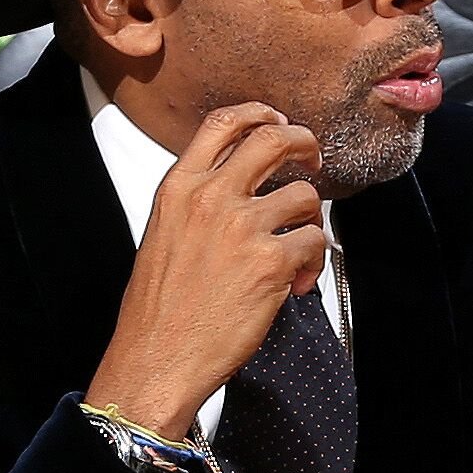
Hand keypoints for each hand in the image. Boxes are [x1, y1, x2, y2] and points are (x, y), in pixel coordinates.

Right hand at [90, 104, 328, 441]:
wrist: (157, 358)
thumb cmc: (158, 309)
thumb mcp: (164, 234)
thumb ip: (197, 202)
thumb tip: (237, 185)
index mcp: (179, 188)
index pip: (224, 123)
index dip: (260, 115)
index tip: (279, 123)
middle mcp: (211, 198)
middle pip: (274, 139)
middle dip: (305, 144)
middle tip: (313, 160)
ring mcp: (242, 227)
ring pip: (304, 195)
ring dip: (312, 219)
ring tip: (300, 249)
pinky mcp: (271, 262)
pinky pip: (315, 241)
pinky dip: (314, 263)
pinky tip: (297, 284)